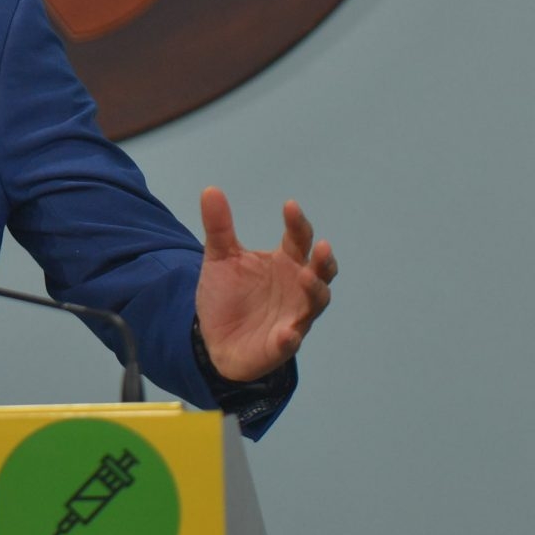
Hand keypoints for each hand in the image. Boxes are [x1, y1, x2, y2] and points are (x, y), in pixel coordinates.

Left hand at [194, 187, 335, 381]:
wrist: (213, 337)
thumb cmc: (227, 294)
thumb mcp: (220, 257)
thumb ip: (219, 227)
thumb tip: (210, 189)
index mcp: (285, 262)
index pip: (298, 239)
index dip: (297, 223)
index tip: (289, 205)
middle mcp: (297, 288)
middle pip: (320, 272)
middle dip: (323, 260)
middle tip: (321, 246)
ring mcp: (294, 317)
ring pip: (315, 304)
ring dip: (314, 291)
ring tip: (305, 277)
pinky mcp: (281, 345)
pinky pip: (290, 342)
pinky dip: (290, 338)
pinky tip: (287, 333)